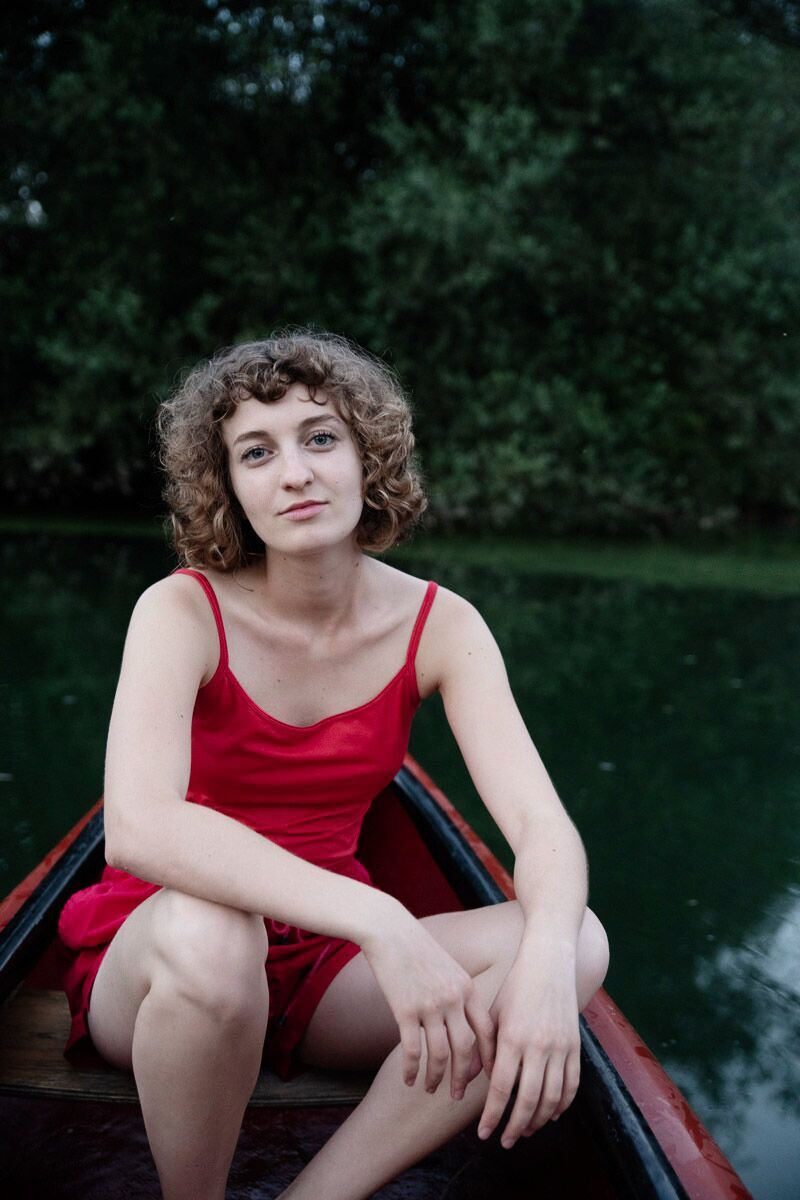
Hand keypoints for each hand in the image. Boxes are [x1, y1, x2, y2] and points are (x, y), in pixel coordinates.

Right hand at [362, 909, 495, 1098]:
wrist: (389, 930)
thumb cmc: (417, 948)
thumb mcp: (447, 967)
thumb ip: (458, 994)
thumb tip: (463, 1024)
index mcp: (467, 988)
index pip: (488, 1031)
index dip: (490, 1058)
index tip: (488, 1078)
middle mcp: (453, 999)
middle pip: (466, 1049)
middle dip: (464, 1077)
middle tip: (458, 1096)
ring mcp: (430, 1005)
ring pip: (440, 1054)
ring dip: (436, 1077)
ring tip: (429, 1089)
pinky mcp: (405, 1009)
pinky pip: (413, 1049)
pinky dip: (412, 1069)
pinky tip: (408, 1079)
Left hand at [477, 939, 580, 1148]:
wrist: (550, 963)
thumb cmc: (516, 986)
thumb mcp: (494, 1012)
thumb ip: (486, 1047)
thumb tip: (473, 1080)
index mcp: (512, 1038)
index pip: (500, 1089)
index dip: (491, 1115)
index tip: (483, 1134)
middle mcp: (538, 1046)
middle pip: (528, 1100)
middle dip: (514, 1126)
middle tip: (504, 1141)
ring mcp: (561, 1048)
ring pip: (552, 1098)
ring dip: (538, 1120)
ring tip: (525, 1130)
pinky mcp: (576, 1047)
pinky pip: (572, 1086)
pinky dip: (562, 1105)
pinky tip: (552, 1115)